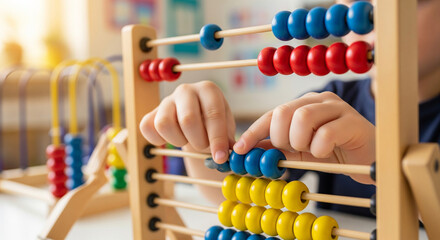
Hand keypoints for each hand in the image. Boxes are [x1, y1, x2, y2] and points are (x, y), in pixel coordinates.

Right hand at [140, 81, 234, 162]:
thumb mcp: (226, 130)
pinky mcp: (151, 112)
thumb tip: (230, 154)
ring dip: (178, 140)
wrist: (196, 123)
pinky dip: (158, 140)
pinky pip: (147, 128)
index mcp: (209, 89)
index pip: (213, 114)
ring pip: (164, 124)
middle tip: (203, 147)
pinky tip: (172, 139)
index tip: (220, 158)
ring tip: (187, 140)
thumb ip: (228, 141)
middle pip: (187, 119)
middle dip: (198, 141)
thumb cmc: (214, 126)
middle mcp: (186, 90)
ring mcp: (166, 100)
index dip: (217, 139)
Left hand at [233, 91, 374, 183]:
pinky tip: (325, 153)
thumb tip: (245, 153)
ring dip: (299, 141)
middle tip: (290, 149)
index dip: (253, 132)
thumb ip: (274, 149)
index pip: (271, 114)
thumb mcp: (297, 151)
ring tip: (309, 150)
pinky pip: (326, 133)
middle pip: (284, 111)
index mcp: (302, 105)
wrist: (366, 160)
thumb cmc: (331, 152)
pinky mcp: (353, 121)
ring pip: (303, 117)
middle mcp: (317, 100)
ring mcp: (336, 107)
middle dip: (280, 137)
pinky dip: (319, 148)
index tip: (239, 150)